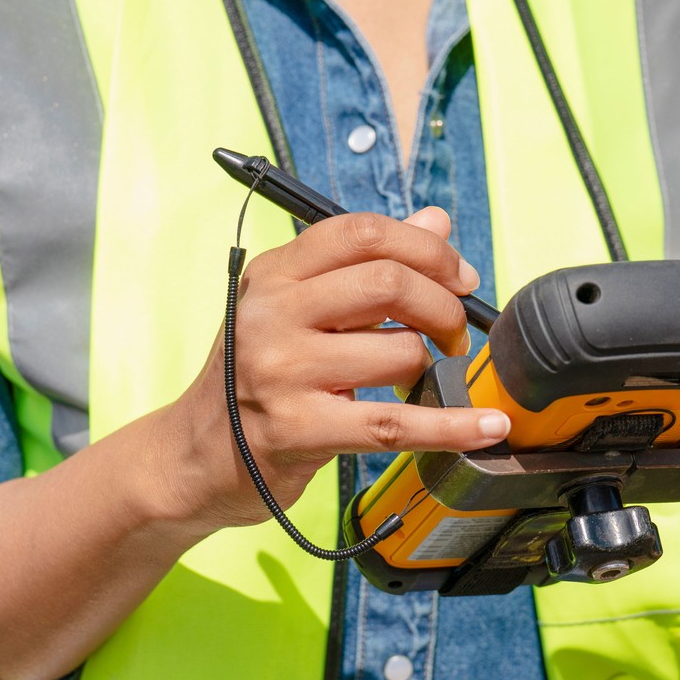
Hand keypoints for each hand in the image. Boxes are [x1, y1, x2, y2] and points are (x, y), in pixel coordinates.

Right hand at [165, 206, 507, 531]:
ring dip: (433, 367)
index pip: (362, 232)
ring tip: (426, 378)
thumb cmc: (253, 380)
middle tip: (453, 333)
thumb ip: (365, 265)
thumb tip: (435, 222)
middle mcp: (272, 314)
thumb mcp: (296, 309)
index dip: (426, 248)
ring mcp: (281, 371)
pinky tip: (486, 427)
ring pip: (399, 350)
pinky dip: (453, 426)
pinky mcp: (297, 430)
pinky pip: (395, 424)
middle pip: (389, 282)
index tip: (459, 276)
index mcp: (275, 274)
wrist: (192, 457)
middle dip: (443, 305)